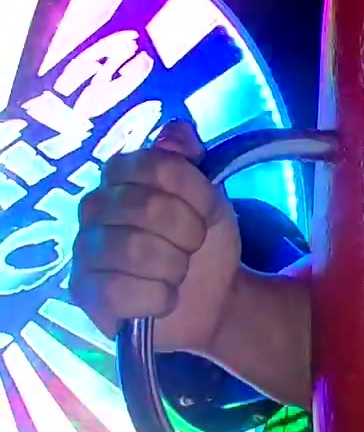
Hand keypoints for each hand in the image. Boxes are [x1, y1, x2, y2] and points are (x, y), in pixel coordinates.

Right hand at [72, 121, 242, 353]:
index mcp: (123, 175)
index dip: (193, 190)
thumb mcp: (211, 195)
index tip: (207, 212)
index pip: (156, 164)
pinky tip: (163, 298)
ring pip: (132, 248)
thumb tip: (175, 132)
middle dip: (188, 232)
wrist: (211, 297)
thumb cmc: (203, 240)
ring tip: (178, 272)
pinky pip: (120, 289)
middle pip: (146, 206)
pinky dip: (158, 297)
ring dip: (174, 266)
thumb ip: (192, 160)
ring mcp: (83, 248)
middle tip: (194, 246)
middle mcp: (94, 206)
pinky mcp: (83, 291)